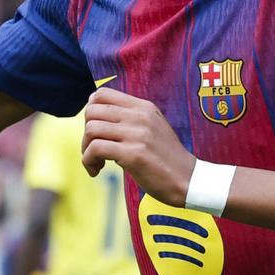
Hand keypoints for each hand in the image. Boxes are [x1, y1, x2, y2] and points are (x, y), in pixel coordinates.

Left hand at [82, 87, 195, 206]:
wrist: (188, 181)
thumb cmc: (166, 158)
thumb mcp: (152, 128)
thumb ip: (130, 119)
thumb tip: (95, 114)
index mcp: (143, 107)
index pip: (102, 93)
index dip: (91, 111)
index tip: (96, 131)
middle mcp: (140, 116)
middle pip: (92, 111)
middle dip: (85, 133)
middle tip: (93, 150)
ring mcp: (137, 134)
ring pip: (91, 129)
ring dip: (85, 149)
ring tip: (96, 162)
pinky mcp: (133, 155)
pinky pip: (95, 149)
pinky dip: (88, 162)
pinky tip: (97, 171)